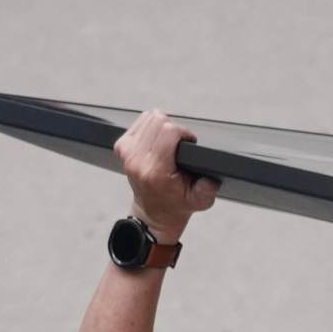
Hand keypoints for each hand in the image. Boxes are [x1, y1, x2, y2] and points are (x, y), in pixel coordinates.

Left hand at [112, 109, 220, 243]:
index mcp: (155, 171)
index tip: (189, 143)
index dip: (184, 133)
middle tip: (179, 144)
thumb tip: (211, 176)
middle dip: (173, 129)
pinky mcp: (121, 147)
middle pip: (158, 120)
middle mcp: (137, 160)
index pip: (169, 131)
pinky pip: (140, 122)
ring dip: (162, 126)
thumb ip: (207, 188)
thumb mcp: (200, 201)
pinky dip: (151, 127)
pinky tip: (157, 142)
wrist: (154, 213)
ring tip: (168, 143)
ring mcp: (127, 152)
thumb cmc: (175, 205)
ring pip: (149, 117)